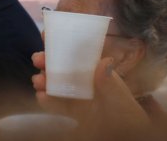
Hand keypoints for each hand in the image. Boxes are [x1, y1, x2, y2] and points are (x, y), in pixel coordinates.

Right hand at [32, 52, 152, 139]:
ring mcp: (77, 99)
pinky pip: (56, 105)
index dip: (62, 44)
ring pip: (56, 85)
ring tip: (38, 81)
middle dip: (48, 62)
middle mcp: (85, 83)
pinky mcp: (72, 114)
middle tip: (38, 59)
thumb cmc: (128, 117)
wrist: (125, 137)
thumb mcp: (121, 100)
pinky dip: (46, 100)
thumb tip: (104, 61)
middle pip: (63, 68)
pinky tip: (41, 97)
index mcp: (97, 74)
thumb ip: (111, 84)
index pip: (78, 55)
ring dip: (44, 80)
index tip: (47, 35)